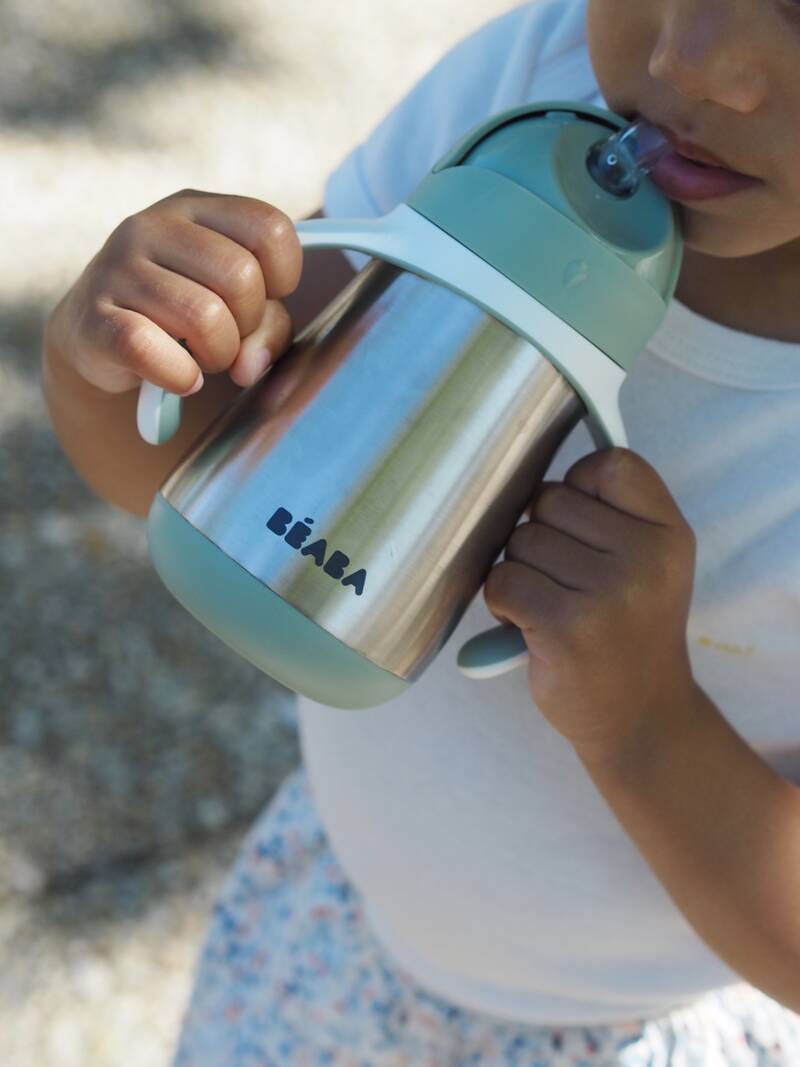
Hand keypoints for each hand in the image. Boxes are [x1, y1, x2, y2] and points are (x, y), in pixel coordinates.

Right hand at [52, 189, 300, 394]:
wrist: (96, 337)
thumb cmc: (182, 316)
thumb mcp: (236, 308)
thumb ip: (269, 329)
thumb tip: (250, 364)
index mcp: (196, 208)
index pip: (269, 226)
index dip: (284, 275)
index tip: (264, 297)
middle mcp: (152, 226)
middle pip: (241, 277)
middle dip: (249, 324)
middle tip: (229, 336)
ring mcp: (117, 267)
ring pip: (204, 317)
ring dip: (219, 355)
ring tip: (203, 357)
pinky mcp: (93, 317)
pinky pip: (149, 349)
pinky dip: (179, 376)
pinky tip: (181, 378)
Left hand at [484, 447, 697, 763]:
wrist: (642, 717)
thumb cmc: (629, 630)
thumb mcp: (649, 564)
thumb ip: (610, 512)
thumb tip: (523, 471)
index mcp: (669, 534)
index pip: (610, 464)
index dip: (578, 486)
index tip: (581, 527)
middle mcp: (645, 559)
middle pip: (548, 501)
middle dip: (540, 538)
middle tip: (564, 583)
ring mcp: (608, 595)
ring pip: (519, 541)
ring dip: (520, 573)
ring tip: (550, 608)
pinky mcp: (566, 628)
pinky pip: (502, 580)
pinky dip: (502, 602)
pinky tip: (530, 627)